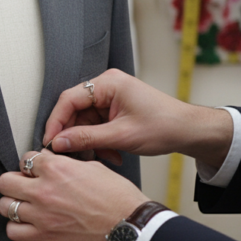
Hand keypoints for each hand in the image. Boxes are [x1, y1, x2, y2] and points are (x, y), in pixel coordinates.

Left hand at [0, 150, 147, 240]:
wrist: (130, 226)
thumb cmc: (118, 198)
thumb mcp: (93, 168)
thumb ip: (66, 164)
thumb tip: (52, 161)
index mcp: (56, 169)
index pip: (25, 159)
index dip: (31, 164)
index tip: (35, 170)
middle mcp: (43, 190)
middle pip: (5, 181)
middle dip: (14, 181)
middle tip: (23, 186)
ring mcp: (41, 215)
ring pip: (4, 206)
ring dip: (12, 204)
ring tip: (23, 205)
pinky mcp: (45, 236)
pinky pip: (13, 231)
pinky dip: (16, 227)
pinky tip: (26, 224)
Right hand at [43, 69, 231, 168]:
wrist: (190, 131)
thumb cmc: (165, 125)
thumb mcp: (121, 136)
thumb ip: (86, 138)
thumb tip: (58, 142)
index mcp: (108, 84)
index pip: (69, 100)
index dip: (56, 122)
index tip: (50, 141)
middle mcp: (107, 87)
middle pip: (75, 111)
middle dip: (74, 135)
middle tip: (70, 154)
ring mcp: (110, 99)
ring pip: (84, 122)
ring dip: (89, 142)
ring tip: (100, 156)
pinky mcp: (114, 110)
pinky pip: (96, 126)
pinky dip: (99, 142)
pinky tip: (110, 154)